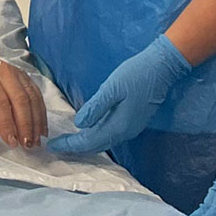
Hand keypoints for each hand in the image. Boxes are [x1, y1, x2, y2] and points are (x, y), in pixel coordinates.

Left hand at [0, 48, 42, 147]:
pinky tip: (41, 128)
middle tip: (27, 145)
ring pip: (32, 98)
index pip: (0, 102)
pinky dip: (41, 113)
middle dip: (26, 125)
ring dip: (36, 121)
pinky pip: (37, 94)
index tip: (11, 141)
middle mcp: (4, 73)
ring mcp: (17, 73)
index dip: (7, 124)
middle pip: (21, 100)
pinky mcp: (25, 75)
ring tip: (35, 141)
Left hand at [46, 35, 193, 157]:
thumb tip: (79, 125)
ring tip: (68, 142)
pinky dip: (95, 136)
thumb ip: (96, 107)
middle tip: (55, 146)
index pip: (89, 142)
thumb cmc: (136, 74)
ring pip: (103, 141)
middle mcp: (125, 132)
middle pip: (96, 146)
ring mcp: (131, 128)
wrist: (162, 68)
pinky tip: (87, 131)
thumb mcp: (112, 88)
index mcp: (119, 126)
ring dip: (85, 143)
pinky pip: (110, 134)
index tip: (52, 145)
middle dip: (75, 148)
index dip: (70, 145)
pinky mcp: (132, 121)